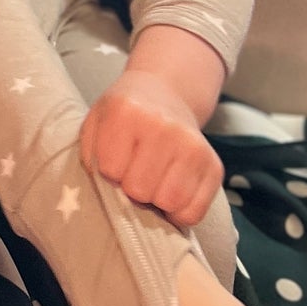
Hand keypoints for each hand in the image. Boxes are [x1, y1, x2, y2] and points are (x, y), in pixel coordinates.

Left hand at [80, 68, 223, 226]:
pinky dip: (179, 212)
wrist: (165, 92)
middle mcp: (164, 126)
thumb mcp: (96, 122)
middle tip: (134, 172)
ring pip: (169, 203)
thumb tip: (109, 196)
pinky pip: (194, 213)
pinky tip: (170, 191)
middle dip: (132, 189)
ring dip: (156, 201)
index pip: (111, 170)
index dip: (109, 172)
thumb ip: (92, 155)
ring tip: (152, 181)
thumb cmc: (123, 115)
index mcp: (127, 111)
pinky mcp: (214, 166)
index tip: (115, 160)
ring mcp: (194, 146)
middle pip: (140, 190)